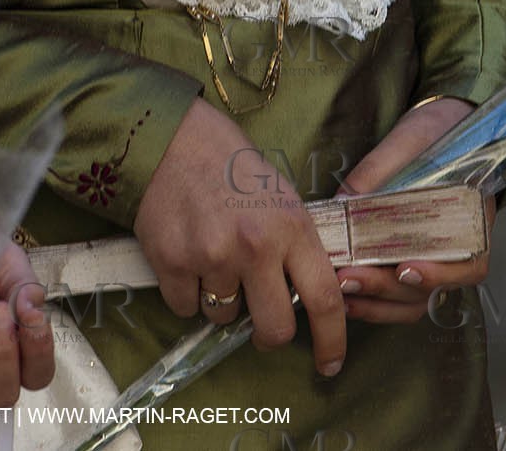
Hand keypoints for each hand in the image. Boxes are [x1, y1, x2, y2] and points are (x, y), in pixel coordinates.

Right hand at [134, 100, 345, 375]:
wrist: (175, 142)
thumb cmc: (236, 170)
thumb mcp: (284, 200)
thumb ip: (297, 247)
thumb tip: (310, 299)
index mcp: (293, 228)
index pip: (325, 298)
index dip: (332, 339)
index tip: (331, 364)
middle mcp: (256, 247)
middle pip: (275, 329)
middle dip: (269, 335)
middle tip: (262, 322)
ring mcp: (213, 257)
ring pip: (224, 318)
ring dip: (223, 302)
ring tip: (216, 260)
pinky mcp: (172, 263)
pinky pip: (185, 307)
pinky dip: (188, 293)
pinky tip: (190, 257)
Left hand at [333, 98, 495, 324]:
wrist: (446, 125)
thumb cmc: (437, 133)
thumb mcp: (409, 141)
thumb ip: (379, 171)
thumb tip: (343, 203)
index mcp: (472, 218)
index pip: (470, 264)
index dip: (440, 274)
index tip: (405, 267)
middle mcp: (459, 247)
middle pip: (432, 289)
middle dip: (387, 288)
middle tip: (349, 278)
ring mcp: (435, 258)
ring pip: (414, 301)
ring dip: (378, 303)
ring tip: (341, 293)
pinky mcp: (412, 260)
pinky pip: (400, 296)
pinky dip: (374, 301)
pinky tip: (346, 295)